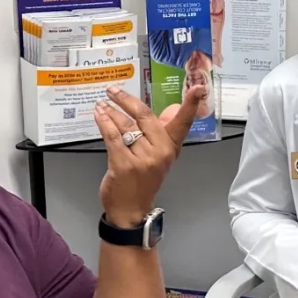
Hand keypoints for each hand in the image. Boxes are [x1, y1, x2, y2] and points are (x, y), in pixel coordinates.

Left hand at [94, 80, 204, 226]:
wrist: (131, 209)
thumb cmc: (142, 182)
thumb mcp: (158, 157)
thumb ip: (163, 132)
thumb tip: (172, 109)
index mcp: (171, 148)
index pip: (183, 122)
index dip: (191, 104)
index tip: (198, 87)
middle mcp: (160, 152)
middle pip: (145, 116)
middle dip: (126, 100)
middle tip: (113, 90)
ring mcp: (143, 159)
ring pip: (125, 125)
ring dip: (110, 112)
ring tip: (102, 105)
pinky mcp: (124, 164)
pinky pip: (113, 136)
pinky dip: (104, 124)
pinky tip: (99, 116)